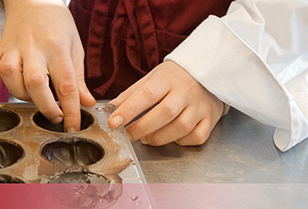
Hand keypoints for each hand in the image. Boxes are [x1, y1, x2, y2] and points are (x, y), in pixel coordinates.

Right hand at [0, 0, 94, 131]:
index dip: (71, 110)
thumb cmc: (59, 26)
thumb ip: (79, 78)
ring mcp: (14, 47)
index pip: (66, 85)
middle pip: (36, 83)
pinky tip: (4, 78)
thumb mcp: (75, 48)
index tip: (73, 127)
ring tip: (34, 96)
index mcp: (58, 49)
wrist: (35, 0)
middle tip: (55, 116)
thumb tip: (86, 103)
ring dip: (21, 94)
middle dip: (46, 107)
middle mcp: (35, 48)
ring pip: (10, 76)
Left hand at [108, 61, 222, 145]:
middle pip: (164, 113)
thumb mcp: (151, 78)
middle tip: (127, 135)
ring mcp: (200, 106)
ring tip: (146, 138)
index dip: (128, 110)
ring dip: (159, 138)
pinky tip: (171, 137)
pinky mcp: (210, 119)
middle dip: (141, 128)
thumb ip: (131, 95)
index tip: (113, 122)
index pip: (146, 94)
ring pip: (181, 127)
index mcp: (167, 78)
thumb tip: (109, 110)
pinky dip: (181, 141)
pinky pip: (196, 136)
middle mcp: (186, 92)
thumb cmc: (174, 78)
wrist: (208, 72)